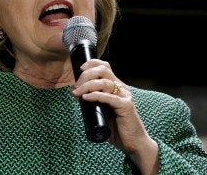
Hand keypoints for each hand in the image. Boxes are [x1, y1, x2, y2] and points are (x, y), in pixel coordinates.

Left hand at [71, 59, 158, 173]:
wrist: (132, 142)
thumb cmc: (116, 127)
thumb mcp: (100, 110)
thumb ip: (91, 100)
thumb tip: (74, 91)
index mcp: (116, 86)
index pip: (105, 66)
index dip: (92, 63)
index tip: (80, 69)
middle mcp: (121, 88)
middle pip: (103, 70)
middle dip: (86, 75)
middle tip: (76, 86)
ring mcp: (124, 96)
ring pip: (104, 82)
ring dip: (87, 86)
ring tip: (78, 93)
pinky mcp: (125, 106)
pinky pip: (109, 97)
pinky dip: (95, 96)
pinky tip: (86, 98)